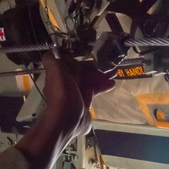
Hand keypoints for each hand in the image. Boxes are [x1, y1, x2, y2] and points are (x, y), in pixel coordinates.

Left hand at [16, 53, 115, 168]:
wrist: (66, 120)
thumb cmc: (62, 94)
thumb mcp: (55, 71)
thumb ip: (53, 58)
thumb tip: (55, 49)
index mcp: (62, 74)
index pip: (77, 63)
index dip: (88, 59)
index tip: (100, 56)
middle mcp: (69, 82)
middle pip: (86, 71)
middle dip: (98, 67)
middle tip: (112, 64)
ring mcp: (77, 93)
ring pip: (92, 80)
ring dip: (103, 75)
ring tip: (115, 72)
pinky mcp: (85, 102)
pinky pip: (95, 91)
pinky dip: (103, 86)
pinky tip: (111, 84)